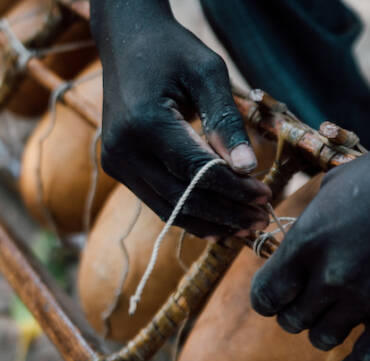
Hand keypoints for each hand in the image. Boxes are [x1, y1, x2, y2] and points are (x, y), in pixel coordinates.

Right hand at [90, 0, 270, 237]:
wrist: (125, 42)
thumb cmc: (171, 50)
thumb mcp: (207, 73)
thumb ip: (226, 121)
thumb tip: (248, 168)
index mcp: (144, 123)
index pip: (197, 171)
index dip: (234, 190)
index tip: (265, 198)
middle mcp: (124, 150)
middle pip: (183, 197)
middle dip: (226, 214)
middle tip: (260, 221)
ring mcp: (116, 163)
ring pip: (169, 208)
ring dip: (209, 222)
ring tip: (243, 228)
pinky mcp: (118, 168)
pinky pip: (158, 201)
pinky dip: (188, 214)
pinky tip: (216, 222)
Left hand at [251, 153, 369, 360]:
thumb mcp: (334, 187)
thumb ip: (309, 219)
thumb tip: (296, 237)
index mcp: (307, 244)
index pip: (265, 294)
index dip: (266, 299)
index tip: (273, 297)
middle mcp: (331, 276)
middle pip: (291, 320)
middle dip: (293, 312)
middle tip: (303, 301)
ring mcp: (365, 297)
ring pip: (323, 338)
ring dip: (323, 329)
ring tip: (331, 314)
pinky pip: (367, 357)